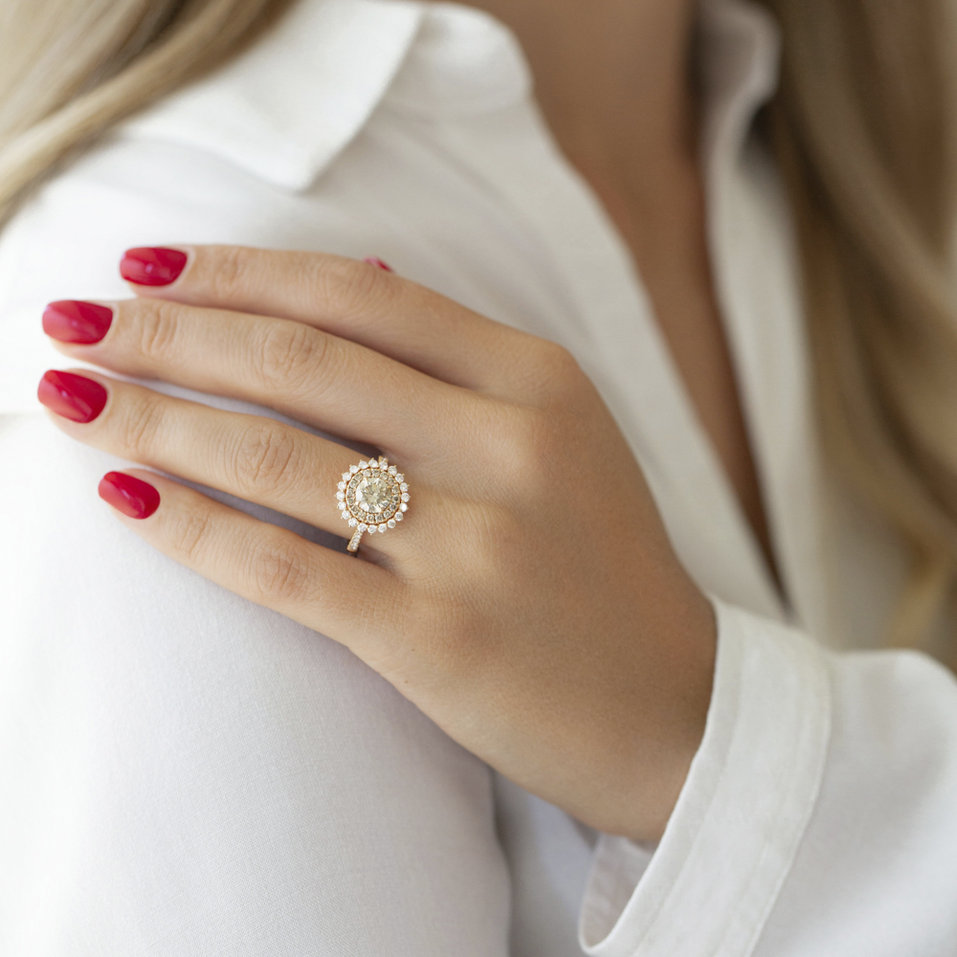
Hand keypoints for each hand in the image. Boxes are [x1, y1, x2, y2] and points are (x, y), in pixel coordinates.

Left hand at [38, 245, 715, 841]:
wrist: (672, 705)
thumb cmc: (602, 565)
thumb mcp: (562, 434)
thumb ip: (458, 360)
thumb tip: (355, 268)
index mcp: (540, 382)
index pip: (361, 295)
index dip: (240, 271)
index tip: (150, 264)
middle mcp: (509, 449)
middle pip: (303, 362)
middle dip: (168, 332)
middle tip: (74, 318)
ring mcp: (476, 546)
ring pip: (278, 458)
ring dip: (152, 419)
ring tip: (69, 396)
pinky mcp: (438, 642)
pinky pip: (285, 569)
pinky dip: (189, 528)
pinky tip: (121, 498)